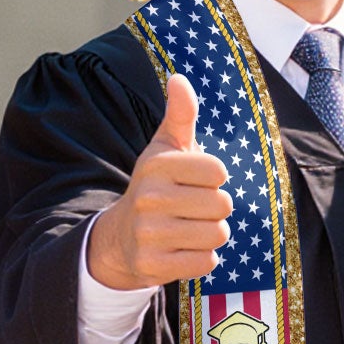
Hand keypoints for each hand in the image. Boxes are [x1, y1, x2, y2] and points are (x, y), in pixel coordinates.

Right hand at [85, 74, 233, 290]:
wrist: (121, 237)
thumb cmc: (156, 186)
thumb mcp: (165, 148)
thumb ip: (180, 115)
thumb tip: (179, 78)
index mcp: (157, 165)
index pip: (218, 171)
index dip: (213, 178)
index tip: (193, 181)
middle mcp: (150, 197)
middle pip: (222, 205)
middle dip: (215, 209)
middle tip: (192, 208)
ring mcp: (149, 234)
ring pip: (217, 234)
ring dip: (211, 234)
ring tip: (189, 228)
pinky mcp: (153, 265)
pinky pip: (206, 262)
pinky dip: (202, 258)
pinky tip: (182, 249)